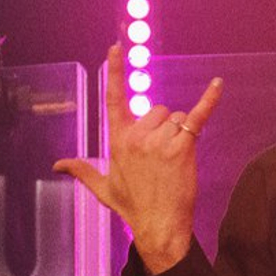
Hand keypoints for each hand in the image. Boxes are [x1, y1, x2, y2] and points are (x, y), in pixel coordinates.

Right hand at [53, 44, 223, 273]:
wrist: (158, 226)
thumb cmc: (132, 207)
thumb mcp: (102, 188)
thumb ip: (81, 170)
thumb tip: (57, 164)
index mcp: (118, 140)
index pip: (114, 98)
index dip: (114, 72)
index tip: (116, 48)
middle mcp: (137, 136)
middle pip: (158, 110)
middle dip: (164, 127)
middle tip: (162, 157)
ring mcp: (160, 140)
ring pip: (178, 119)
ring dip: (181, 134)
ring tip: (174, 162)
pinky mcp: (182, 146)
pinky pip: (198, 116)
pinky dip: (210, 99)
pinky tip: (218, 84)